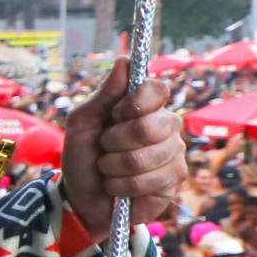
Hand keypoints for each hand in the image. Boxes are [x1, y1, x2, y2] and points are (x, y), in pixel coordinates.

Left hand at [61, 59, 185, 240]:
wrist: (82, 196)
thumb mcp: (82, 122)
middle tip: (104, 147)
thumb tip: (124, 61)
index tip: (114, 114)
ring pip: (144, 158)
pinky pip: (148, 182)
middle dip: (113, 141)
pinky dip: (121, 186)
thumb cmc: (84, 154)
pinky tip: (118, 187)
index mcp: (146, 105)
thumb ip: (103, 94)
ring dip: (113, 167)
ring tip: (109, 169)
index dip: (133, 103)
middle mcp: (167, 125)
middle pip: (148, 127)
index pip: (156, 89)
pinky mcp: (175, 180)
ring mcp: (174, 153)